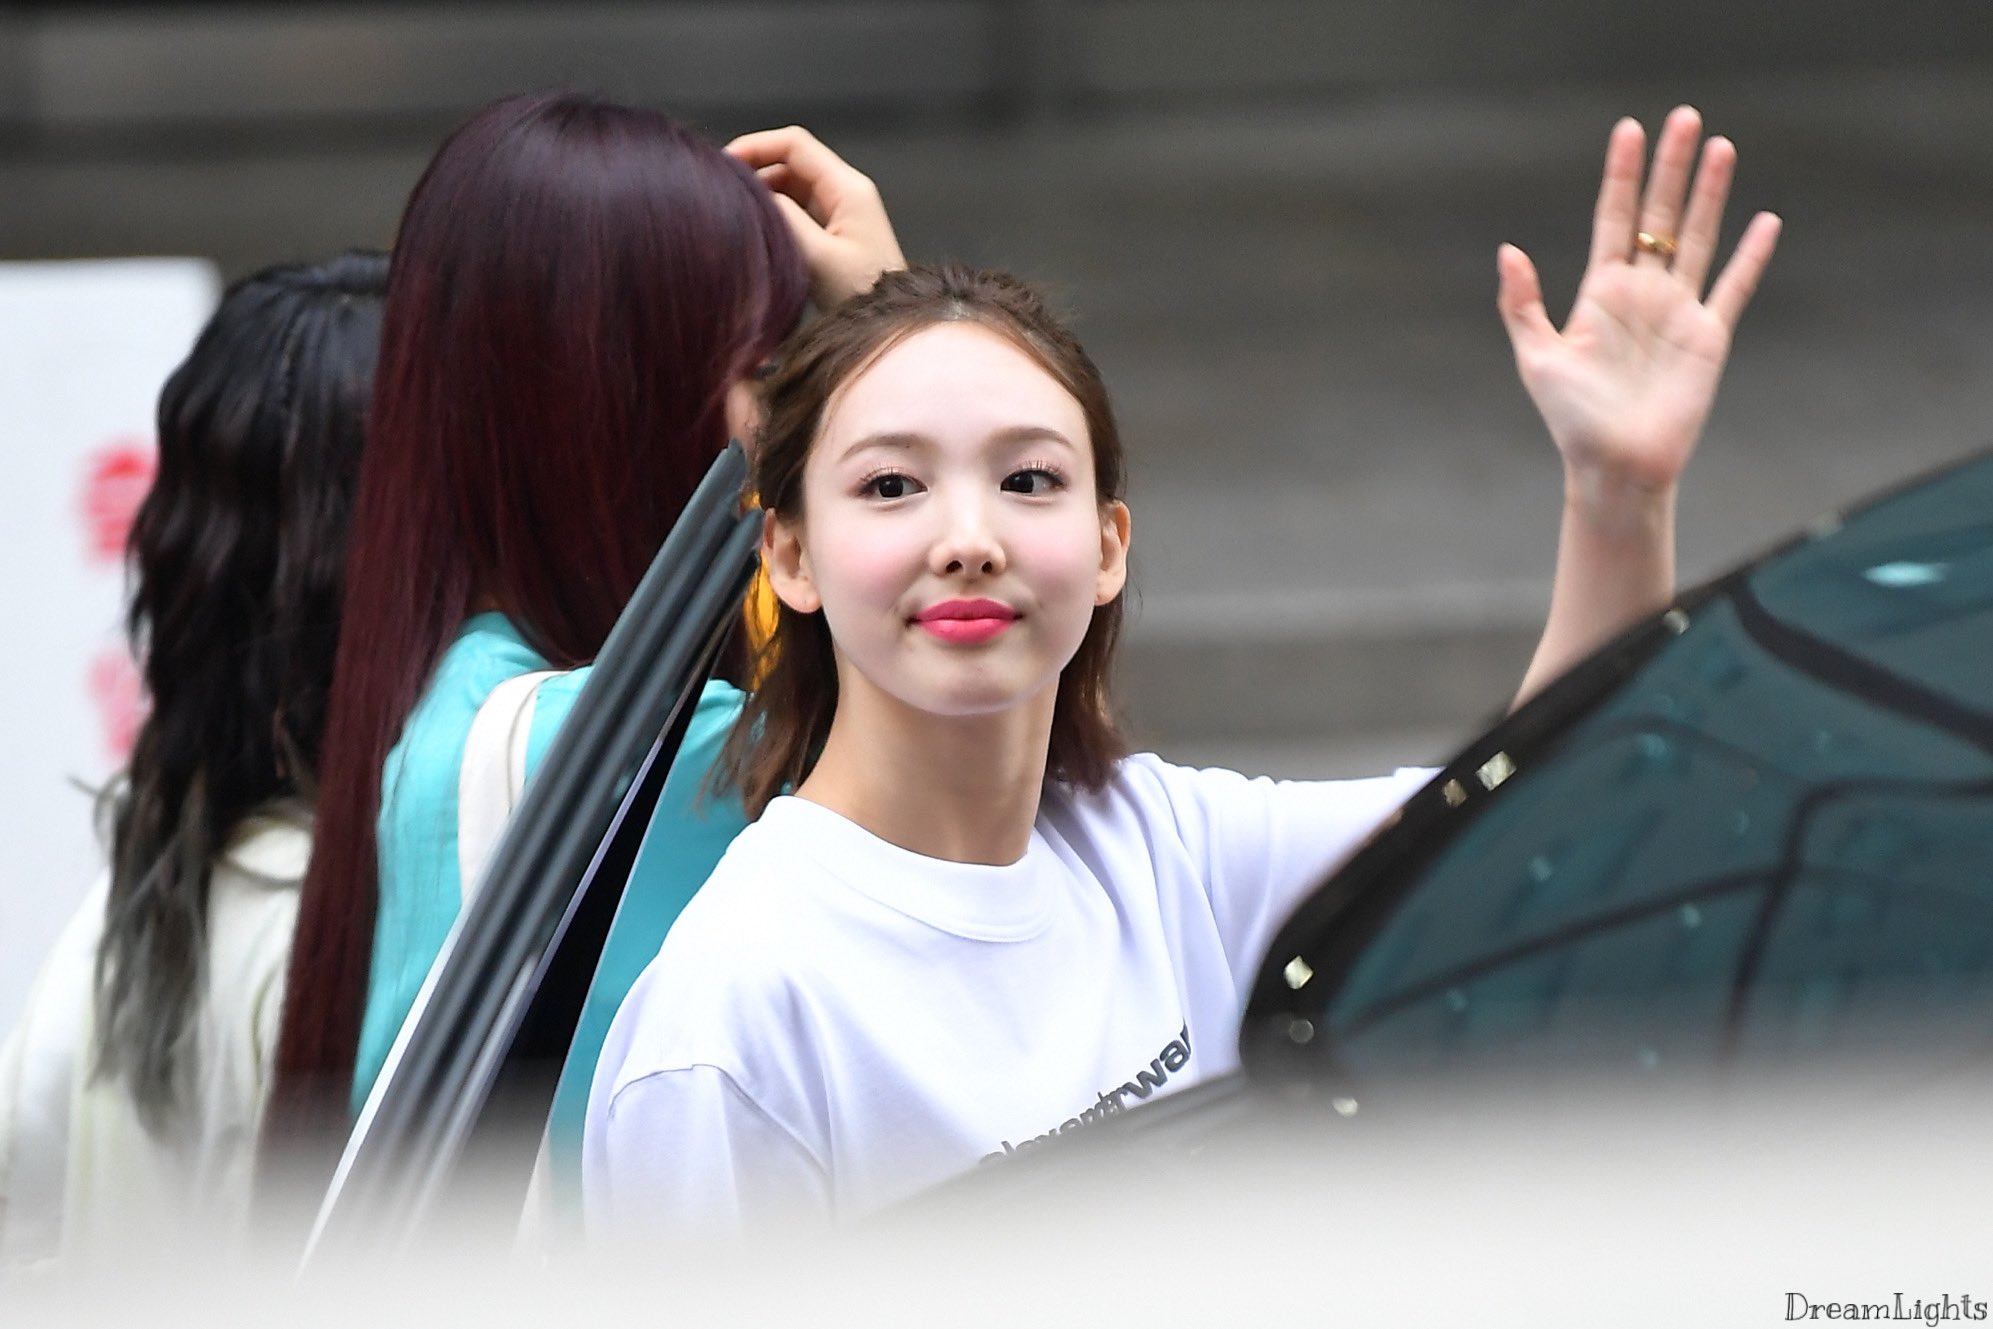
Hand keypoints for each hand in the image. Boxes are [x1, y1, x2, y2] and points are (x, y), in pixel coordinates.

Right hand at [728, 126, 906, 308]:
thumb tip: (757, 195)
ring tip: (737, 210)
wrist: (889, 324)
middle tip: (724, 189)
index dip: (756, 145)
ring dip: (765, 191)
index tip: (725, 163)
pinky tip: (758, 226)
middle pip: (792, 160)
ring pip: (793, 183)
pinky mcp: (837, 229)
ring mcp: (842, 209)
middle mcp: (847, 191)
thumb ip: (785, 218)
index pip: (795, 145)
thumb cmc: (862, 294)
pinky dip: (777, 210)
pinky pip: (800, 206)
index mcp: (847, 188)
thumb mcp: (818, 257)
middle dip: (756, 167)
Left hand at [1497, 106, 1781, 505]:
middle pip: (1658, 215)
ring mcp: (1676, 312)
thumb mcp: (1537, 358)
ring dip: (1709, 194)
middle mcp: (1641, 293)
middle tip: (1684, 117)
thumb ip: (1522, 305)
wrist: (1614, 466)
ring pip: (1697, 238)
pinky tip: (1765, 220)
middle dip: (1670, 168)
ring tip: (1720, 146)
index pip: (1612, 218)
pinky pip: (1733, 287)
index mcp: (1598, 293)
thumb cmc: (1570, 420)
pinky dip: (1751, 256)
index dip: (1621, 176)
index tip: (1628, 131)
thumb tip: (1507, 251)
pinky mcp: (1707, 337)